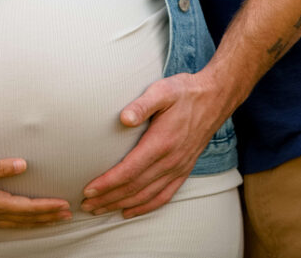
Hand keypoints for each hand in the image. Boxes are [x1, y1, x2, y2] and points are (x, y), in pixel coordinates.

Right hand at [0, 158, 71, 227]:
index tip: (63, 204)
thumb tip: (23, 164)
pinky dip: (25, 224)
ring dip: (39, 222)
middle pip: (27, 219)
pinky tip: (30, 222)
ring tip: (56, 219)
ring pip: (20, 224)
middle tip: (68, 214)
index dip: (46, 207)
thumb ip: (0, 167)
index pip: (27, 207)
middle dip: (48, 217)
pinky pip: (10, 225)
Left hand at [80, 71, 229, 218]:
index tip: (88, 190)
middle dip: (108, 198)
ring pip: (146, 195)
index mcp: (162, 142)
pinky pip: (164, 195)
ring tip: (100, 209)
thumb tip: (123, 118)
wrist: (214, 98)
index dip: (107, 183)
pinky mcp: (184, 169)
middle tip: (85, 205)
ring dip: (122, 205)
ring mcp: (179, 167)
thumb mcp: (163, 90)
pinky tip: (130, 211)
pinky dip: (145, 207)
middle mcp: (171, 160)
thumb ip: (142, 104)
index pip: (129, 170)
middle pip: (134, 187)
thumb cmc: (184, 92)